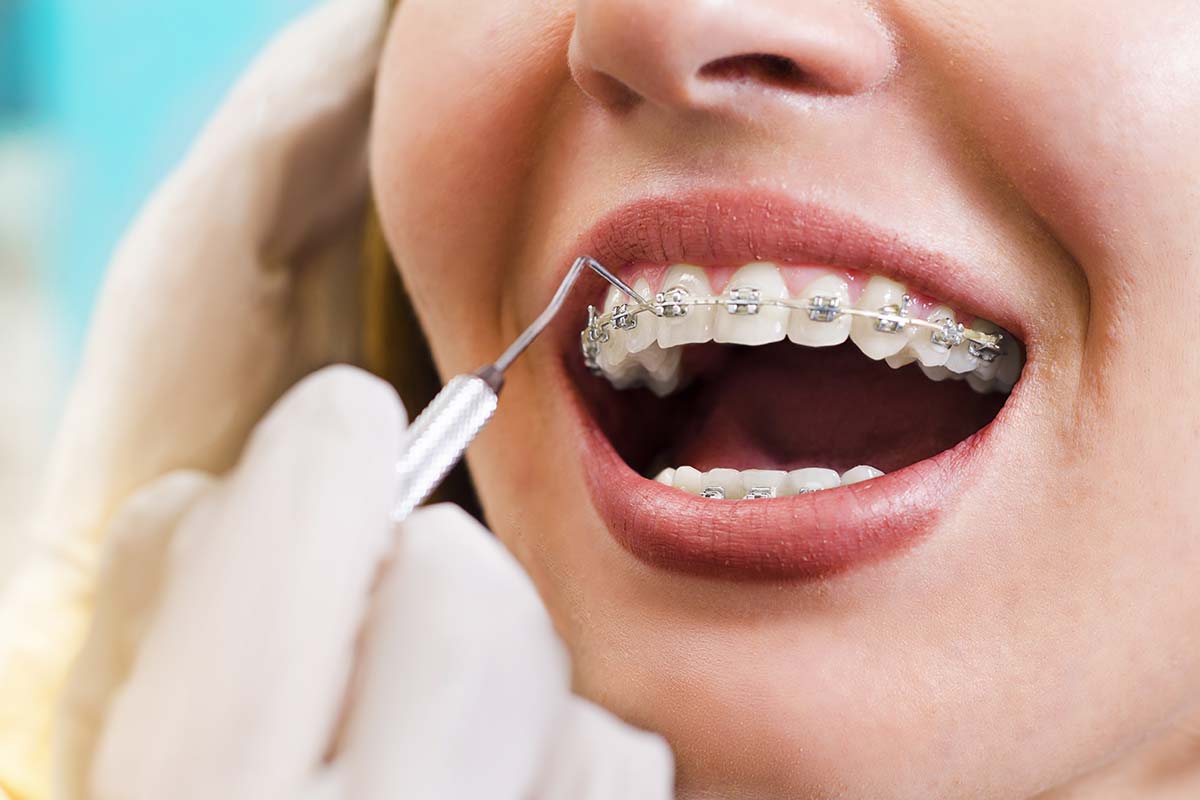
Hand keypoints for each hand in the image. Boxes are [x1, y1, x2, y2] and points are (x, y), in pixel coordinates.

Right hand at [54, 367, 672, 799]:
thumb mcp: (122, 745)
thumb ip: (189, 588)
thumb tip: (323, 452)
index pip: (317, 506)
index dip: (329, 448)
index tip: (336, 445)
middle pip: (468, 587)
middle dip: (419, 572)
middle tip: (363, 629)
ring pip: (565, 678)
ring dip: (498, 676)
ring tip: (421, 747)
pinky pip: (620, 767)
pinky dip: (565, 757)